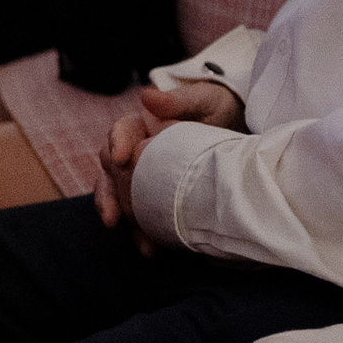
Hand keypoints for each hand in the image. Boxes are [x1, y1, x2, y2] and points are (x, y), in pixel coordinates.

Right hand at [95, 80, 244, 239]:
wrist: (234, 127)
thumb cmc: (213, 106)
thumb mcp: (200, 99)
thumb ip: (176, 100)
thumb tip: (147, 96)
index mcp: (140, 124)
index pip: (121, 131)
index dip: (117, 143)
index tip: (121, 158)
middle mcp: (134, 149)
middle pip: (110, 168)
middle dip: (108, 192)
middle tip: (112, 213)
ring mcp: (141, 173)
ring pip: (118, 194)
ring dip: (117, 214)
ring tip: (120, 231)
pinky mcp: (153, 193)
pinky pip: (140, 212)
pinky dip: (141, 230)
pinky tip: (149, 247)